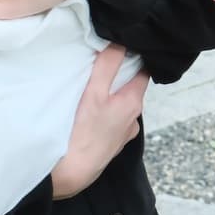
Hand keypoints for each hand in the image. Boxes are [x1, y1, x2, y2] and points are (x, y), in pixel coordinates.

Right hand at [51, 45, 147, 198]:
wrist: (71, 173)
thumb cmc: (83, 131)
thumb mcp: (94, 92)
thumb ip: (107, 65)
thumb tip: (120, 41)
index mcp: (133, 103)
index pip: (143, 72)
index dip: (136, 57)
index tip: (125, 44)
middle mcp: (132, 119)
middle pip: (130, 88)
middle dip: (118, 76)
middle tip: (101, 62)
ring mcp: (122, 135)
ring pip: (119, 106)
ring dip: (110, 96)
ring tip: (92, 87)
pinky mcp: (109, 145)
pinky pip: (110, 121)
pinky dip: (103, 113)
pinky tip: (88, 112)